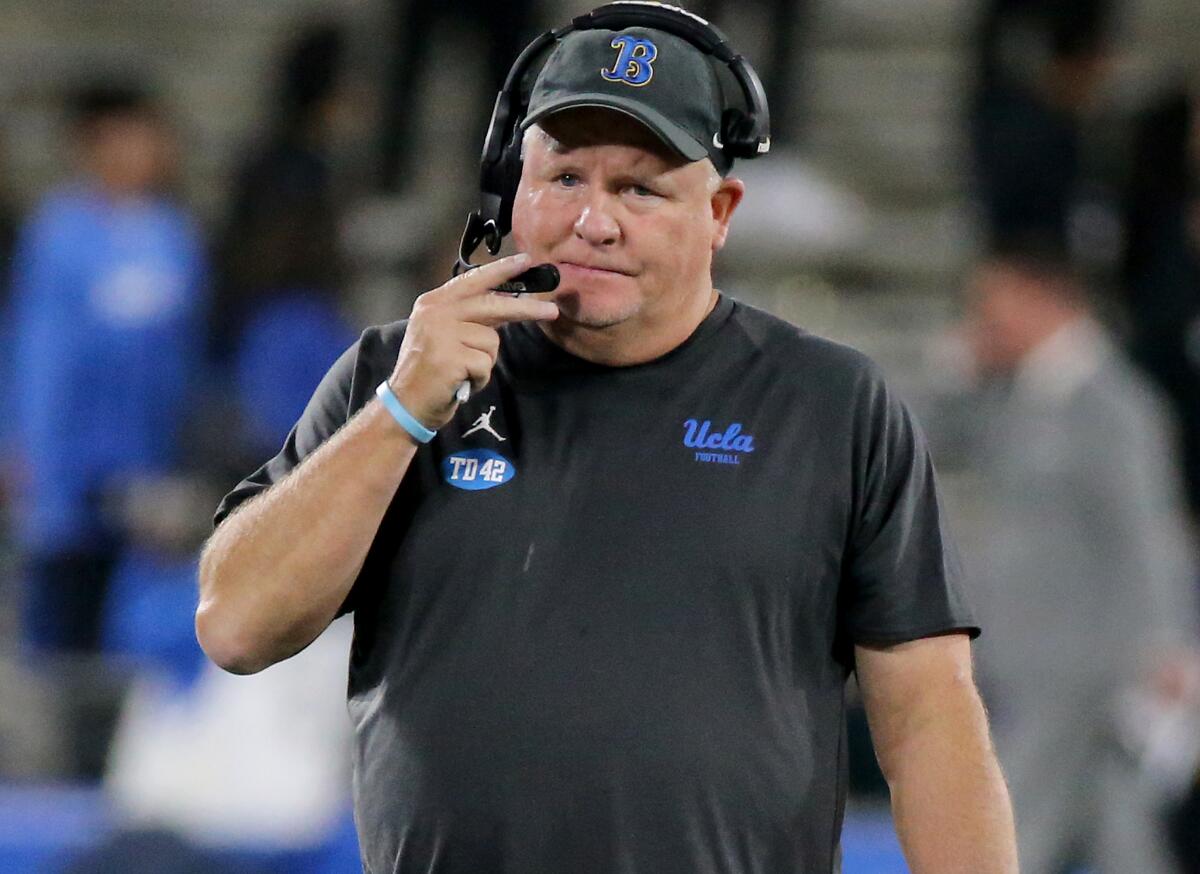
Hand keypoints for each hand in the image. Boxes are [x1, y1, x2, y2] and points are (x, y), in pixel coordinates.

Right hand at [387, 254, 558, 429]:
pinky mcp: (448, 358)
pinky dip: (479, 379)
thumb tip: (509, 302)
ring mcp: (440, 335)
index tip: (526, 260)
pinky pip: (485, 365)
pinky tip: (461, 383)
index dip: (502, 270)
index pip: (474, 280)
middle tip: (553, 311)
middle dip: (526, 310)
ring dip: (485, 362)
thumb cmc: (431, 371)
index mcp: (434, 302)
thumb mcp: (442, 333)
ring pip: (491, 341)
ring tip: (464, 371)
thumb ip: (469, 316)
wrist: (405, 404)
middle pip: (492, 305)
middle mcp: (435, 313)